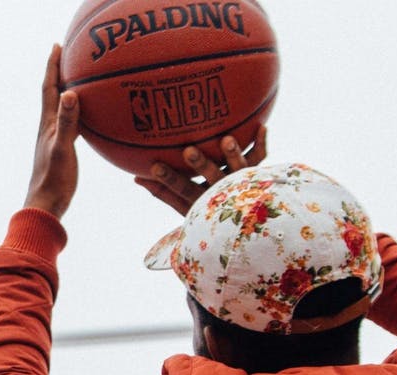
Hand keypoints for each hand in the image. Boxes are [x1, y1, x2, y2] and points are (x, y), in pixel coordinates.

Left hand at [23, 44, 80, 218]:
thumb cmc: (53, 180)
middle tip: (68, 53)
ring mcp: (55, 138)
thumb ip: (66, 123)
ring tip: (80, 77)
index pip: (49, 88)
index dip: (52, 67)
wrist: (46, 205)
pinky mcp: (63, 149)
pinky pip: (74, 123)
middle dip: (60, 72)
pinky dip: (81, 112)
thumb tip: (70, 93)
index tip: (57, 46)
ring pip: (63, 107)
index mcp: (47, 124)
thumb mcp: (62, 149)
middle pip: (54, 93)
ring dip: (69, 90)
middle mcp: (49, 127)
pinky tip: (92, 115)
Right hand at [134, 127, 267, 215]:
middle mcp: (223, 192)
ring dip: (233, 154)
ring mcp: (242, 184)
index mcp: (202, 201)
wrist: (245, 226)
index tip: (153, 167)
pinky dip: (261, 144)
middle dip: (201, 165)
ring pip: (239, 169)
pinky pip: (260, 159)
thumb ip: (162, 192)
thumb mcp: (183, 206)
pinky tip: (261, 126)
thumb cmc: (207, 211)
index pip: (182, 190)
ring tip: (227, 139)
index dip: (168, 180)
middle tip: (189, 150)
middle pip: (212, 178)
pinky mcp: (256, 175)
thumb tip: (135, 177)